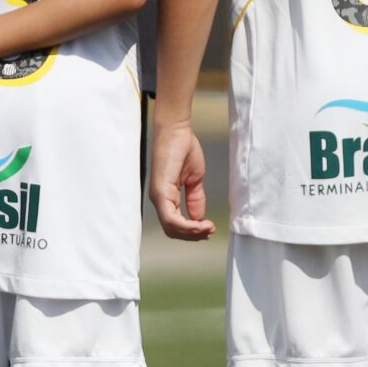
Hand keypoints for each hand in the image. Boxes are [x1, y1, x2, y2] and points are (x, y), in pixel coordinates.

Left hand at [149, 116, 215, 240]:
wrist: (177, 130)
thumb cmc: (183, 149)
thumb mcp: (194, 179)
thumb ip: (195, 199)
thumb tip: (199, 217)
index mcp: (166, 196)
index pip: (175, 223)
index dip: (192, 231)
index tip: (209, 228)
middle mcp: (159, 199)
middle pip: (172, 230)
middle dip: (192, 235)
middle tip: (209, 231)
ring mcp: (158, 196)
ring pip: (171, 227)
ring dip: (191, 233)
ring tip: (207, 228)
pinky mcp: (160, 191)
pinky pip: (171, 218)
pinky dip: (187, 225)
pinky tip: (200, 224)